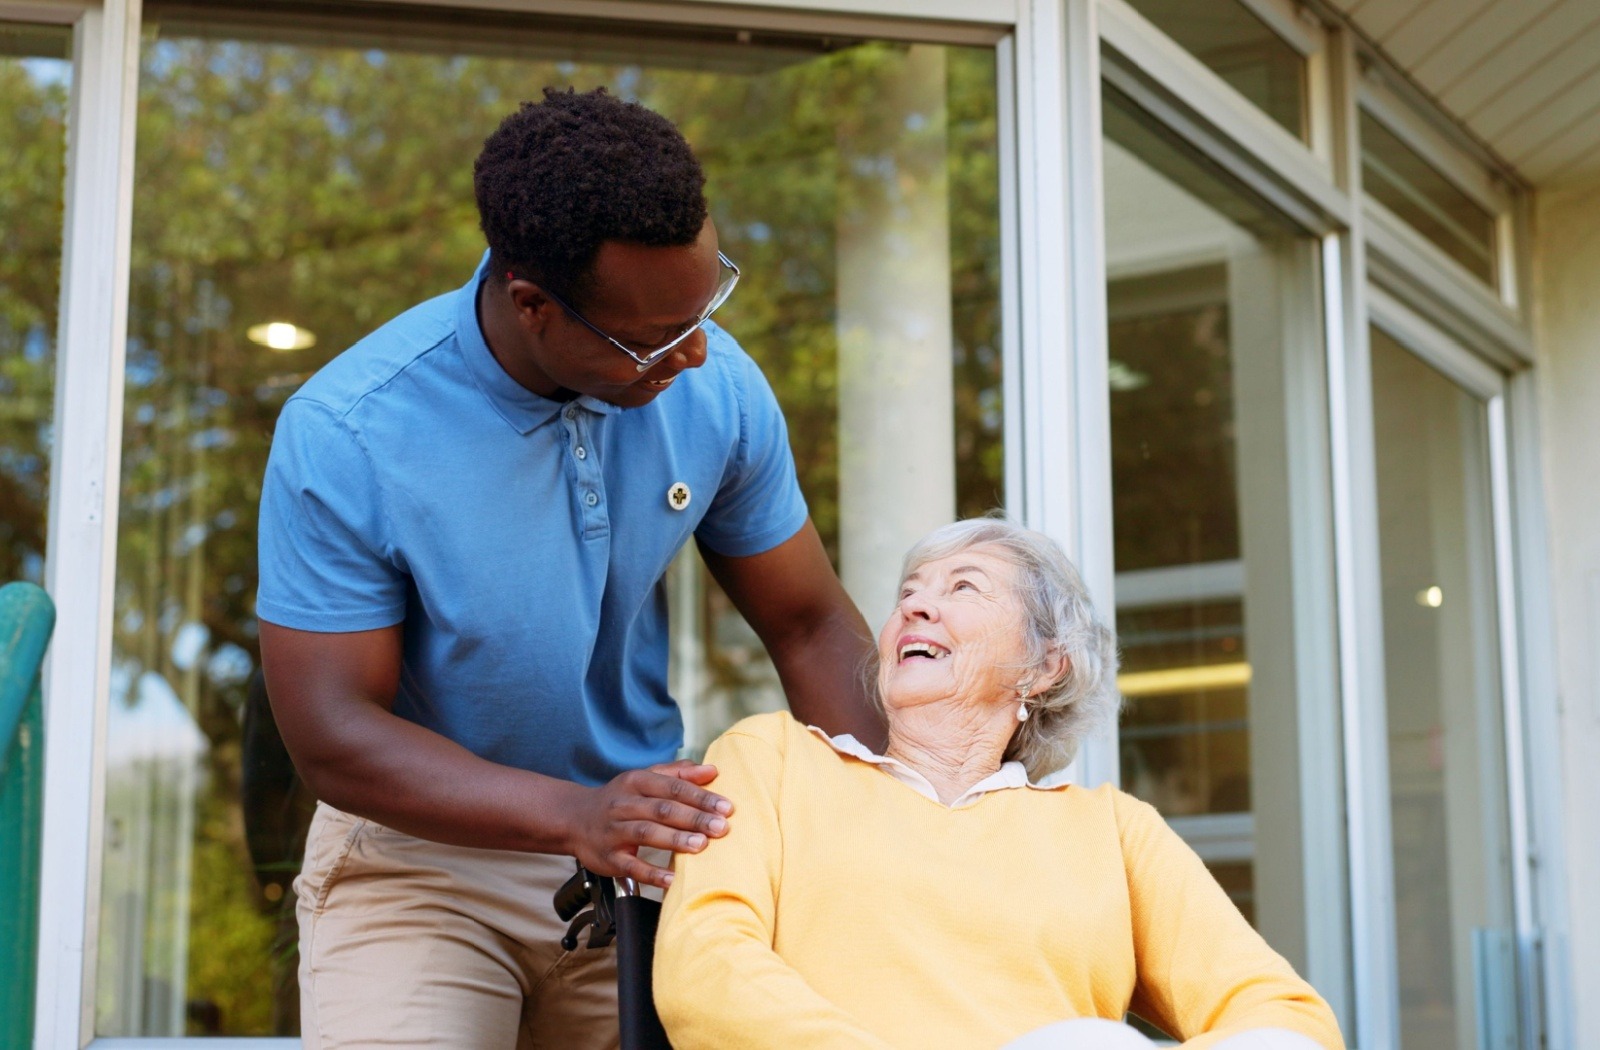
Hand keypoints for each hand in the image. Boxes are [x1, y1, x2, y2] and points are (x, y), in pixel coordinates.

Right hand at [564, 760, 732, 888]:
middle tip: (721, 827)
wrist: (574, 819)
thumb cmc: (620, 798)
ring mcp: (615, 831)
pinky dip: (651, 874)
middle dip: (694, 818)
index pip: (672, 787)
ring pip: (647, 833)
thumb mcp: (645, 778)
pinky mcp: (609, 857)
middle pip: (662, 809)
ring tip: (701, 845)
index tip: (726, 807)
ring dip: (675, 839)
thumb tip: (712, 771)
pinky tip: (672, 878)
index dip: (700, 797)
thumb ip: (678, 774)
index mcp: (637, 782)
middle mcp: (624, 804)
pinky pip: (631, 866)